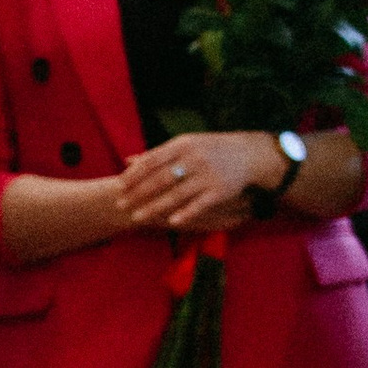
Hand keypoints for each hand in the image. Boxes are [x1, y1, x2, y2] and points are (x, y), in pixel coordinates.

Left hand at [115, 132, 277, 238]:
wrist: (250, 154)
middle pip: (160, 178)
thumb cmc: (210, 149)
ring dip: (154, 207)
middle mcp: (194, 159)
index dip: (133, 175)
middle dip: (138, 193)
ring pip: (176, 194)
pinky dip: (185, 213)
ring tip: (136, 217)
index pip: (152, 161)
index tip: (118, 186)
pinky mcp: (220, 190)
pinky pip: (199, 204)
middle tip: (120, 205)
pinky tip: (171, 222)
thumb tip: (128, 160)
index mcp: (183, 145)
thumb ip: (158, 154)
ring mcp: (207, 175)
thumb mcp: (185, 145)